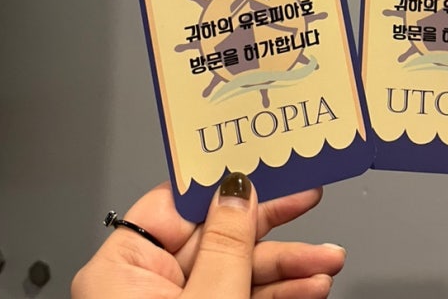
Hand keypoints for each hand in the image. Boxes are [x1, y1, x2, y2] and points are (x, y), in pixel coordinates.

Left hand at [72, 174, 344, 298]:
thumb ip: (227, 243)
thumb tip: (237, 188)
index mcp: (122, 268)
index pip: (177, 201)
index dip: (223, 180)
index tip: (262, 162)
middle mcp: (142, 286)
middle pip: (216, 235)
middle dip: (271, 229)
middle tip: (309, 200)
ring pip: (236, 271)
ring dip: (285, 267)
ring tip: (326, 260)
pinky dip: (276, 296)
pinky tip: (309, 288)